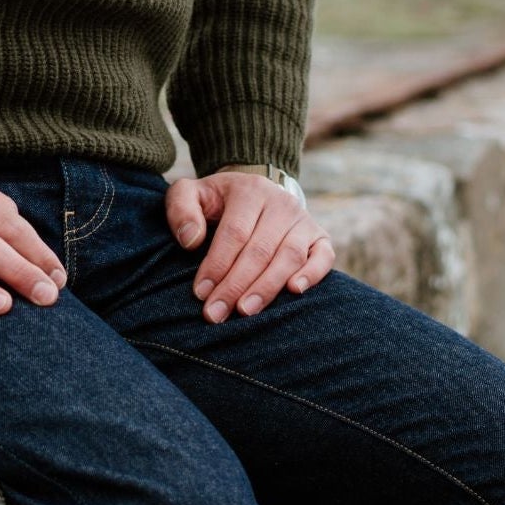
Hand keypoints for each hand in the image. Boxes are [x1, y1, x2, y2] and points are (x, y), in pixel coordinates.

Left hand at [165, 169, 334, 323]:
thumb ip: (181, 208)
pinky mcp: (320, 237)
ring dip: (268, 287)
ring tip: (246, 310)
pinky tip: (295, 291)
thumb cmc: (217, 202)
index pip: (234, 233)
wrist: (254, 194)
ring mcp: (303, 220)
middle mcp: (281, 203)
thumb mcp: (191, 194)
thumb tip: (191, 240)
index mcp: (250, 190)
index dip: (217, 264)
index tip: (201, 293)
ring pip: (289, 256)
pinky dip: (313, 274)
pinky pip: (323, 257)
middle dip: (236, 285)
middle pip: (260, 249)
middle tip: (217, 313)